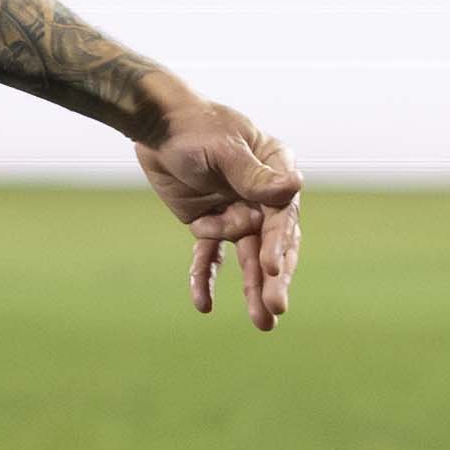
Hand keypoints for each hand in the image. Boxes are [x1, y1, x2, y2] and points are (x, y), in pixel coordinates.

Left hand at [135, 96, 303, 331]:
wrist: (155, 126)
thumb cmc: (194, 127)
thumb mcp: (223, 149)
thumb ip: (253, 175)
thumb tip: (294, 187)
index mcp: (277, 172)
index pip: (283, 215)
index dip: (277, 244)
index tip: (271, 269)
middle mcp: (263, 197)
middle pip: (272, 243)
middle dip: (273, 278)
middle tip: (275, 309)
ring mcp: (237, 212)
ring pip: (247, 257)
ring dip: (252, 289)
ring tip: (263, 323)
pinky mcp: (210, 225)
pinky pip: (211, 257)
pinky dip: (206, 278)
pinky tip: (204, 304)